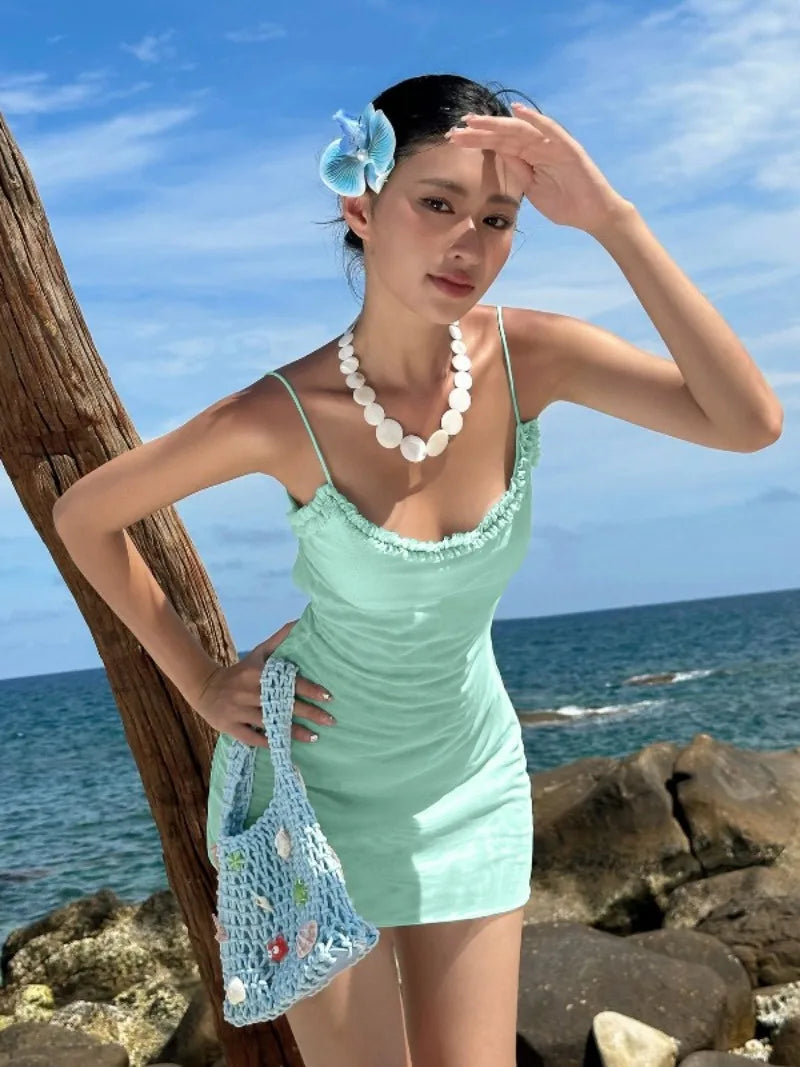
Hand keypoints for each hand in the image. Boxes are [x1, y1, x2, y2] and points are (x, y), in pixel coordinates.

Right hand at [192, 619, 335, 746]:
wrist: (204, 687)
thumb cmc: (240, 671)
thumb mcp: (258, 653)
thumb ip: (279, 640)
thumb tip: (301, 621)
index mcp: (257, 673)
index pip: (288, 681)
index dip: (309, 690)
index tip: (328, 697)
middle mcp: (247, 691)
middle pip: (282, 704)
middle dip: (309, 713)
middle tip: (330, 720)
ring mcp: (238, 710)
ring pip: (270, 723)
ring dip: (294, 732)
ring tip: (315, 736)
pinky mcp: (230, 726)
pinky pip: (253, 737)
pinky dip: (269, 742)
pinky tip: (286, 746)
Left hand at [445, 102, 632, 235]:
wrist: (593, 214)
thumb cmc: (565, 204)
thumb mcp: (532, 189)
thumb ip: (517, 169)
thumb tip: (496, 152)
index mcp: (528, 155)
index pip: (497, 144)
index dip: (476, 140)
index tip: (453, 139)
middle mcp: (538, 145)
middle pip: (503, 134)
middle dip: (479, 131)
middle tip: (454, 129)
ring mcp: (553, 144)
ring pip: (521, 129)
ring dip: (497, 124)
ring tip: (474, 121)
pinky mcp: (568, 148)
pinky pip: (550, 130)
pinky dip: (534, 120)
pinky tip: (516, 112)